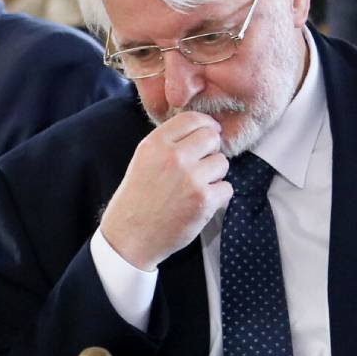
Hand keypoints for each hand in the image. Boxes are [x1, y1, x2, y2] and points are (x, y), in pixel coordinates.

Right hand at [99, 111, 230, 270]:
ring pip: (222, 163)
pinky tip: (199, 203)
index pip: (192, 119)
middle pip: (212, 137)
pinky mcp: (204, 200)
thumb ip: (167, 144)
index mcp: (155, 144)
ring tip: (195, 187)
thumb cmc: (136, 199)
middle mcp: (173, 157)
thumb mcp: (142, 161)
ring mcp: (190, 178)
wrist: (130, 236)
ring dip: (214, 174)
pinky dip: (217, 196)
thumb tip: (199, 131)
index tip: (209, 133)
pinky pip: (226, 188)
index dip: (206, 125)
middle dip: (211, 149)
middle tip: (202, 164)